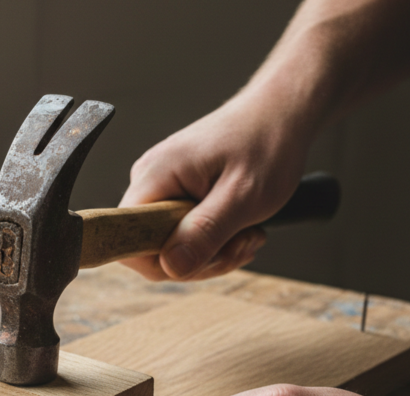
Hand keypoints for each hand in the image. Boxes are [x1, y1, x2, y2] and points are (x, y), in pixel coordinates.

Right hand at [120, 91, 310, 281]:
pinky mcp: (176, 194)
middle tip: (242, 243)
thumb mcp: (242, 196)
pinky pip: (184, 235)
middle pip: (151, 250)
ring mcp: (162, 188)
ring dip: (213, 253)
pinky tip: (240, 229)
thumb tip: (171, 267)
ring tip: (248, 234)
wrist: (282, 113)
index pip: (127, 240)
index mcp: (154, 176)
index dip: (161, 262)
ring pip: (171, 247)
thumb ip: (204, 233)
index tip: (205, 255)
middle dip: (199, 260)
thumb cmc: (267, 143)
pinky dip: (214, 241)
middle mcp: (149, 181)